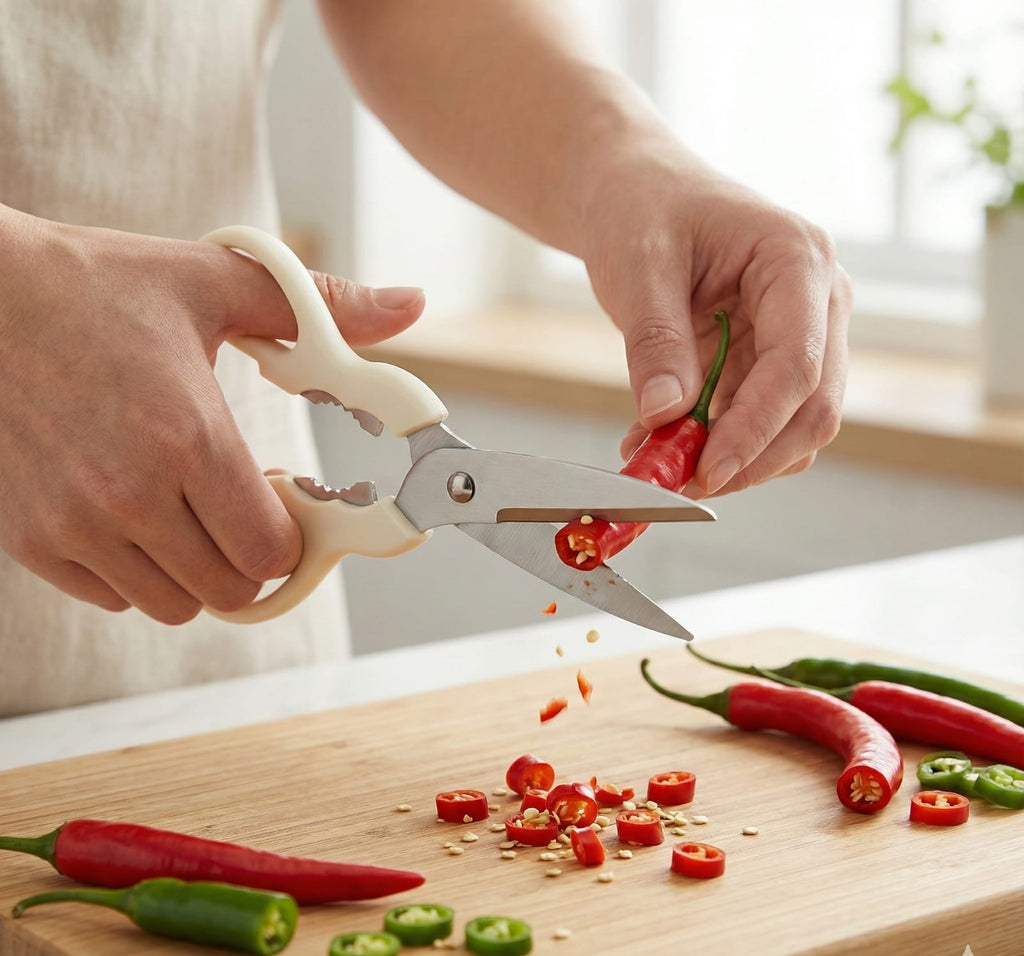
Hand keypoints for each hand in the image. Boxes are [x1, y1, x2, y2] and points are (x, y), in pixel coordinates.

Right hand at [0, 208, 423, 622]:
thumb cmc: (96, 286)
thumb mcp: (217, 281)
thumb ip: (323, 305)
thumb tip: (410, 304)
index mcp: (188, 436)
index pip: (271, 549)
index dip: (293, 534)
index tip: (286, 495)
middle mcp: (131, 494)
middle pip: (229, 588)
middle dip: (253, 555)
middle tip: (242, 503)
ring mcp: (74, 524)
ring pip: (173, 604)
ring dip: (198, 570)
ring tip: (189, 506)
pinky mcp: (30, 538)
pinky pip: (113, 596)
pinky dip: (139, 572)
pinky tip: (137, 512)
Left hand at [581, 153, 851, 496]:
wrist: (637, 192)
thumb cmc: (642, 208)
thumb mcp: (638, 266)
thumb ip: (656, 341)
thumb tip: (665, 414)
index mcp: (798, 259)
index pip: (797, 365)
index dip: (754, 430)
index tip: (706, 471)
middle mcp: (818, 300)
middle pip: (813, 408)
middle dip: (750, 458)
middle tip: (680, 485)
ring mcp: (803, 332)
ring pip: (795, 425)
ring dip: (736, 459)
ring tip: (660, 462)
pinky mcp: (773, 358)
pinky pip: (763, 419)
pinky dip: (722, 445)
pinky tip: (668, 444)